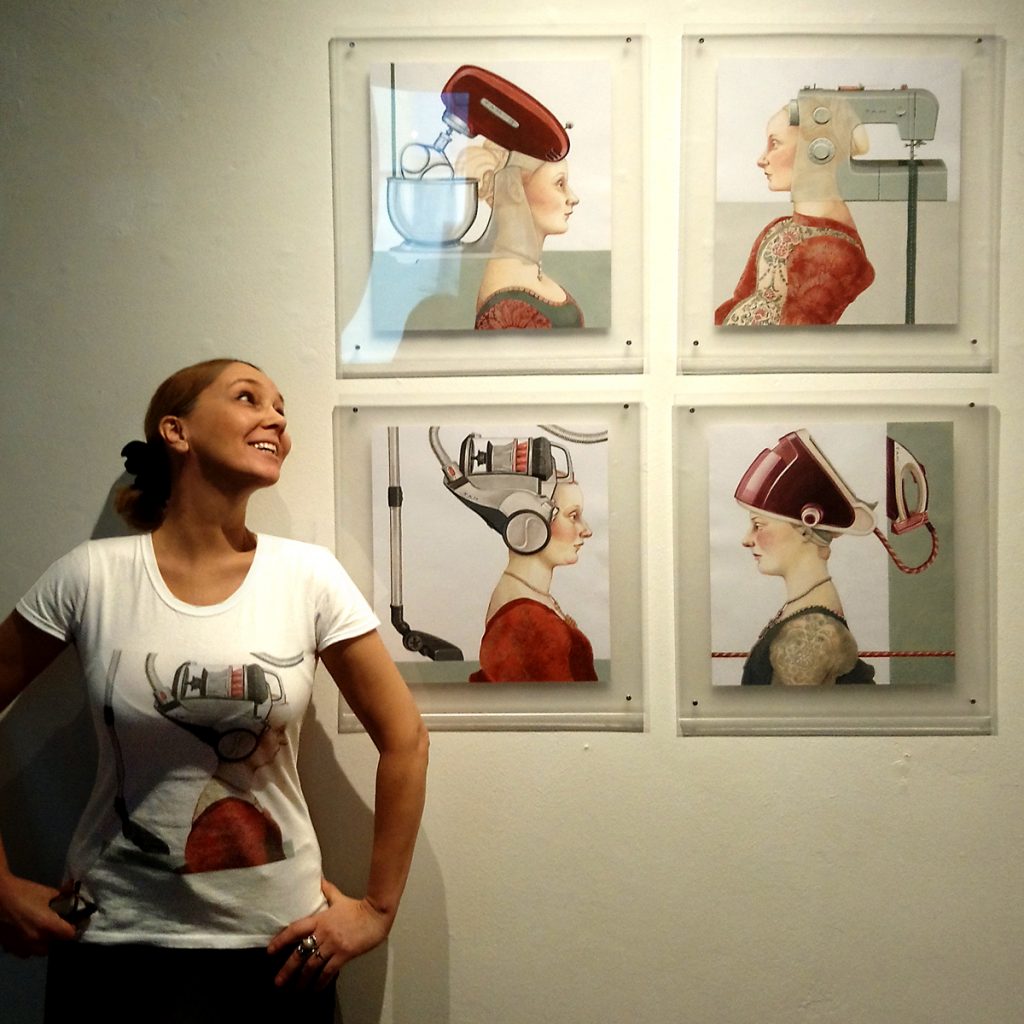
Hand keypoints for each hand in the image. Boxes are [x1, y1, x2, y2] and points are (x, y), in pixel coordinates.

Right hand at [0, 874, 77, 956]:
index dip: (74, 928)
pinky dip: (29, 946)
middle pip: (54, 946)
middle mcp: (35, 940)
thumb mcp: (46, 891)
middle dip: (58, 937)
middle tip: (58, 925)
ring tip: (43, 931)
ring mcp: (21, 946)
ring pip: (38, 952)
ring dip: (43, 944)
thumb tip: (72, 891)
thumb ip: (62, 895)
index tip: (73, 922)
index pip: (69, 935)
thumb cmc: (22, 892)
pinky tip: (27, 934)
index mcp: (47, 926)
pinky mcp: (8, 947)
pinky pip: (24, 952)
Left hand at [267, 879, 390, 990]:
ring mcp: (334, 945)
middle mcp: (323, 933)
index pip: (295, 930)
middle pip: (301, 953)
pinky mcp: (344, 954)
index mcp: (320, 919)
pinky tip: (315, 989)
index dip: (281, 941)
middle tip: (277, 982)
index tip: (270, 952)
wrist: (377, 914)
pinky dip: (320, 982)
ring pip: (312, 966)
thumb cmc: (357, 907)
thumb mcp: (340, 898)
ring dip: (302, 980)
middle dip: (287, 969)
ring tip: (294, 991)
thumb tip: (318, 879)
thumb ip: (327, 891)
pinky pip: (328, 971)